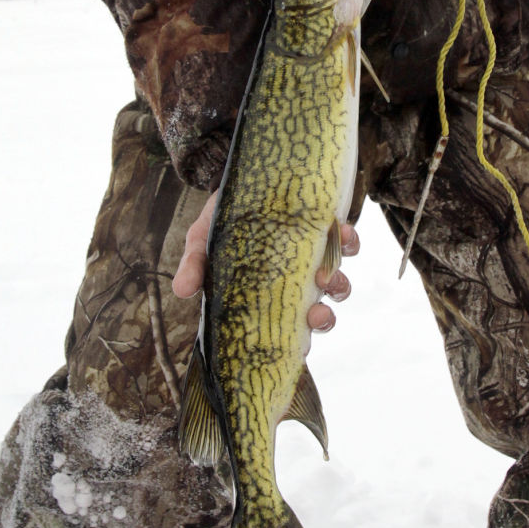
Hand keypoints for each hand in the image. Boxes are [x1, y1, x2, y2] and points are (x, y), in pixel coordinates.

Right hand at [172, 190, 359, 331]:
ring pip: (337, 284)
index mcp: (267, 295)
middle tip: (315, 315)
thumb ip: (194, 264)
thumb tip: (180, 291)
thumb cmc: (222, 217)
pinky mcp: (330, 232)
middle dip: (321, 321)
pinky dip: (348, 243)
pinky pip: (348, 245)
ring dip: (337, 284)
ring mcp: (316, 260)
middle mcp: (296, 284)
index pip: (285, 329)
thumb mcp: (202, 240)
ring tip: (325, 275)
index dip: (296, 343)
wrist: (244, 177)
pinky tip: (341, 233)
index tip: (297, 350)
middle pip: (318, 315)